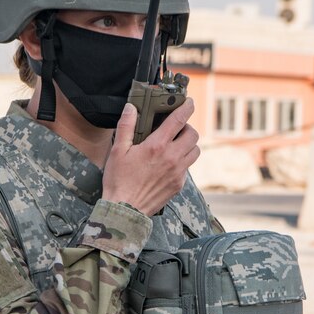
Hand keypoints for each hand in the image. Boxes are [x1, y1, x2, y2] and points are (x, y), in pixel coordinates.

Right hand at [102, 99, 200, 215]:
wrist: (125, 210)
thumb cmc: (119, 181)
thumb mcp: (117, 150)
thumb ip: (126, 126)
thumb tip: (131, 108)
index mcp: (157, 146)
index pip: (178, 120)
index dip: (186, 107)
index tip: (189, 102)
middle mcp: (171, 157)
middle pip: (193, 135)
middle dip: (187, 128)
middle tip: (177, 129)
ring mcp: (177, 172)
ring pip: (195, 151)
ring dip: (188, 145)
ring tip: (176, 145)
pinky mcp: (178, 185)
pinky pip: (188, 168)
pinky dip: (182, 162)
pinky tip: (169, 164)